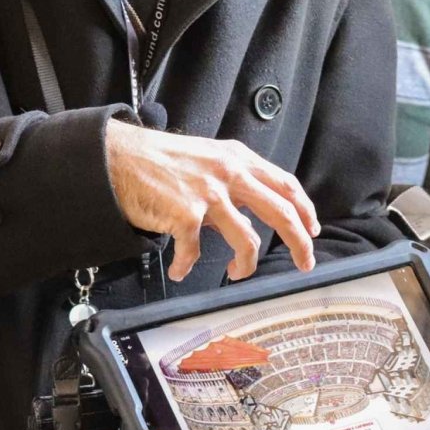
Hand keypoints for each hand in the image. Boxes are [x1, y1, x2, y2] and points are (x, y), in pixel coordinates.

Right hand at [105, 120, 319, 281]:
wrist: (118, 157)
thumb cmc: (160, 161)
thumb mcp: (207, 158)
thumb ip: (234, 180)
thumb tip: (253, 211)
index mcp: (238, 160)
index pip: (286, 185)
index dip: (305, 210)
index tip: (312, 230)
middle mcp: (229, 174)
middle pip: (281, 212)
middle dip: (299, 243)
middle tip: (304, 263)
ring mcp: (208, 195)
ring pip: (248, 241)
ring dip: (246, 265)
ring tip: (236, 272)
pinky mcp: (185, 214)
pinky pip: (194, 252)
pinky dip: (187, 266)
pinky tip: (180, 270)